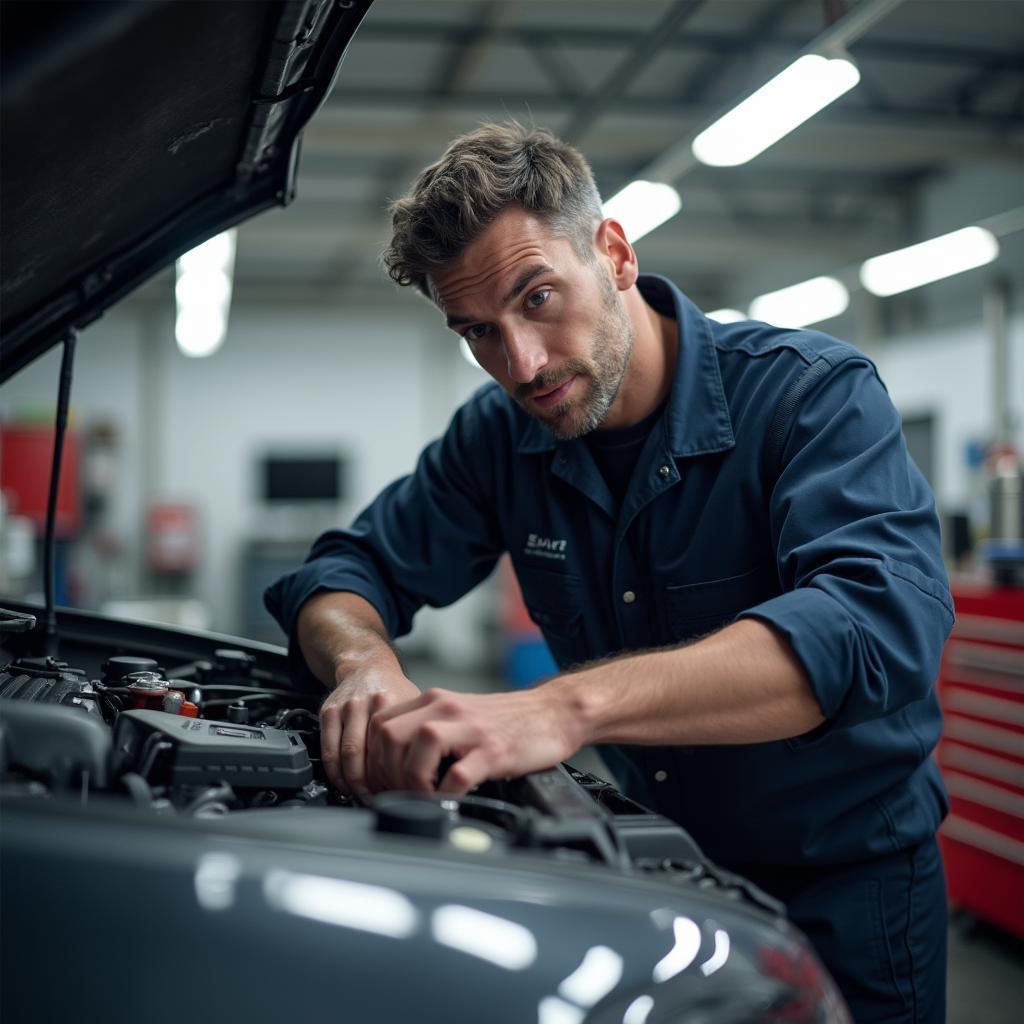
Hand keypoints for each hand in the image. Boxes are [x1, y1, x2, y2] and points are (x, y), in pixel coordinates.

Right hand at [319, 666, 419, 797]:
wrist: (368, 666)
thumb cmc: (394, 690)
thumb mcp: (416, 704)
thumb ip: (419, 732)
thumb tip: (434, 768)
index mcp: (393, 702)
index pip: (391, 750)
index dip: (394, 778)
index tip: (398, 794)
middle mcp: (368, 703)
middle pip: (365, 756)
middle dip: (369, 785)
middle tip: (377, 800)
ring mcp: (347, 707)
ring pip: (343, 756)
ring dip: (351, 783)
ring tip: (362, 796)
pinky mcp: (329, 711)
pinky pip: (328, 750)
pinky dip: (335, 772)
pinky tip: (345, 783)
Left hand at [363, 686, 581, 794]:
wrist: (553, 713)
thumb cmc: (508, 720)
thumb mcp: (459, 715)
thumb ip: (428, 728)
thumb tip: (394, 763)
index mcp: (435, 701)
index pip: (380, 722)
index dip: (372, 757)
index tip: (380, 781)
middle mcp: (448, 709)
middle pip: (389, 734)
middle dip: (385, 772)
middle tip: (398, 793)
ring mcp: (470, 729)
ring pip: (418, 747)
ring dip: (412, 781)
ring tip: (424, 796)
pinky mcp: (493, 751)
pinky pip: (457, 776)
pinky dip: (446, 795)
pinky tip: (452, 801)